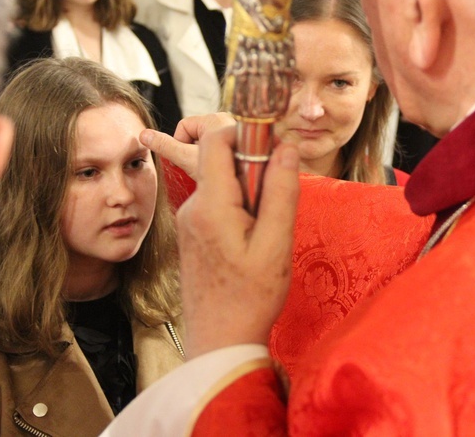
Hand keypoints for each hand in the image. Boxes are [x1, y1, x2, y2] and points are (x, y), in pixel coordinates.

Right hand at [140, 113, 234, 179]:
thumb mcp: (188, 158)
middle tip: (201, 166)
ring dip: (206, 154)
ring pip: (208, 140)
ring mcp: (236, 129)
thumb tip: (144, 135)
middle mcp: (228, 120)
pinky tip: (225, 167)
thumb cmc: (224, 171)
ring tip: (215, 167)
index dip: (180, 144)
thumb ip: (165, 146)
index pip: (184, 126)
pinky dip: (219, 156)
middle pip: (196, 133)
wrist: (249, 187)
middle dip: (194, 150)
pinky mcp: (242, 140)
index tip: (188, 160)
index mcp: (215, 119)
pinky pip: (221, 144)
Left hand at [176, 126, 299, 357]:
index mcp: (210, 206)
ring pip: (222, 184)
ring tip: (264, 233)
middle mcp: (192, 207)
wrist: (219, 341)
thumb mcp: (276, 244)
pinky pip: (218, 204)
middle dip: (255, 170)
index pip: (218, 141)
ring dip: (249, 194)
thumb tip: (285, 147)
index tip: (276, 152)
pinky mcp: (193, 234)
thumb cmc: (251, 297)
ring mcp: (189, 221)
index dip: (248, 134)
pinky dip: (239, 210)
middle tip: (275, 205)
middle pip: (222, 162)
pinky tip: (251, 243)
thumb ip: (281, 192)